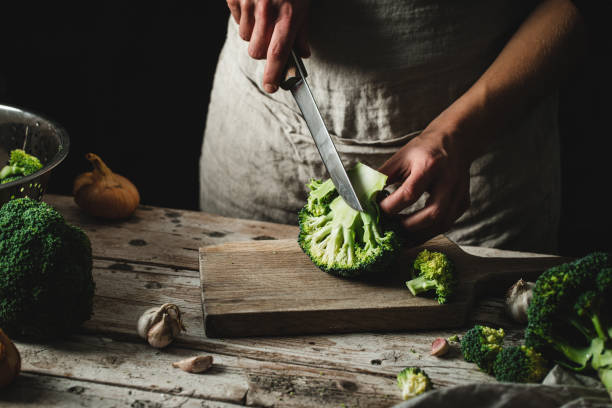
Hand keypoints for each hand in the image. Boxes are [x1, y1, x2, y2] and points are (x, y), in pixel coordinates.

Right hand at [226, 0, 310, 92]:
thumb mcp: (303, 4)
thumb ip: (301, 31)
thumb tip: (302, 54)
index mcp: (288, 14)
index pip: (278, 53)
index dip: (273, 74)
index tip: (270, 87)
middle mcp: (267, 10)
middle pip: (256, 51)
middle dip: (262, 52)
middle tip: (269, 39)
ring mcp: (249, 2)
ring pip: (244, 37)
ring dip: (252, 33)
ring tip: (262, 16)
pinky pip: (236, 20)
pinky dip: (243, 17)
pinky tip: (253, 6)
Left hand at [378, 128, 470, 243]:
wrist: (455, 141)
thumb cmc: (424, 149)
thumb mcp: (400, 157)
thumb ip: (383, 177)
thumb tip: (363, 194)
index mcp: (430, 165)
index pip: (410, 193)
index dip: (391, 206)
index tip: (376, 211)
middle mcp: (449, 180)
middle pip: (433, 213)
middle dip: (408, 226)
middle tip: (389, 229)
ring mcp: (459, 193)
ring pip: (443, 224)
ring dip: (419, 235)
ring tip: (399, 237)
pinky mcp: (463, 202)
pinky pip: (447, 224)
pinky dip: (429, 232)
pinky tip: (414, 233)